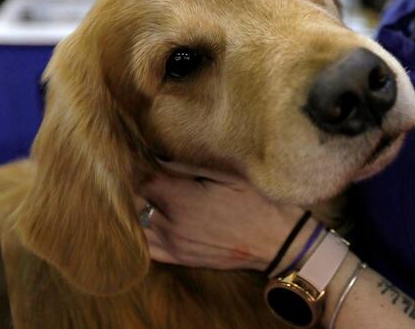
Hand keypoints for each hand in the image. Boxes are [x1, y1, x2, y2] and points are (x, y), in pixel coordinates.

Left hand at [136, 162, 303, 271]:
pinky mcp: (181, 258)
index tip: (146, 156)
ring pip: (138, 224)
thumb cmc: (258, 202)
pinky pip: (148, 248)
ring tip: (148, 194)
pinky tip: (150, 219)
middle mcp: (172, 226)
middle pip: (135, 202)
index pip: (144, 180)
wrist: (278, 242)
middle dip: (138, 185)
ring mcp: (175, 245)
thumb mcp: (229, 175)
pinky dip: (143, 232)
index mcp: (182, 200)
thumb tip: (159, 157)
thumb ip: (189, 166)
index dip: (142, 166)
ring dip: (139, 208)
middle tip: (145, 172)